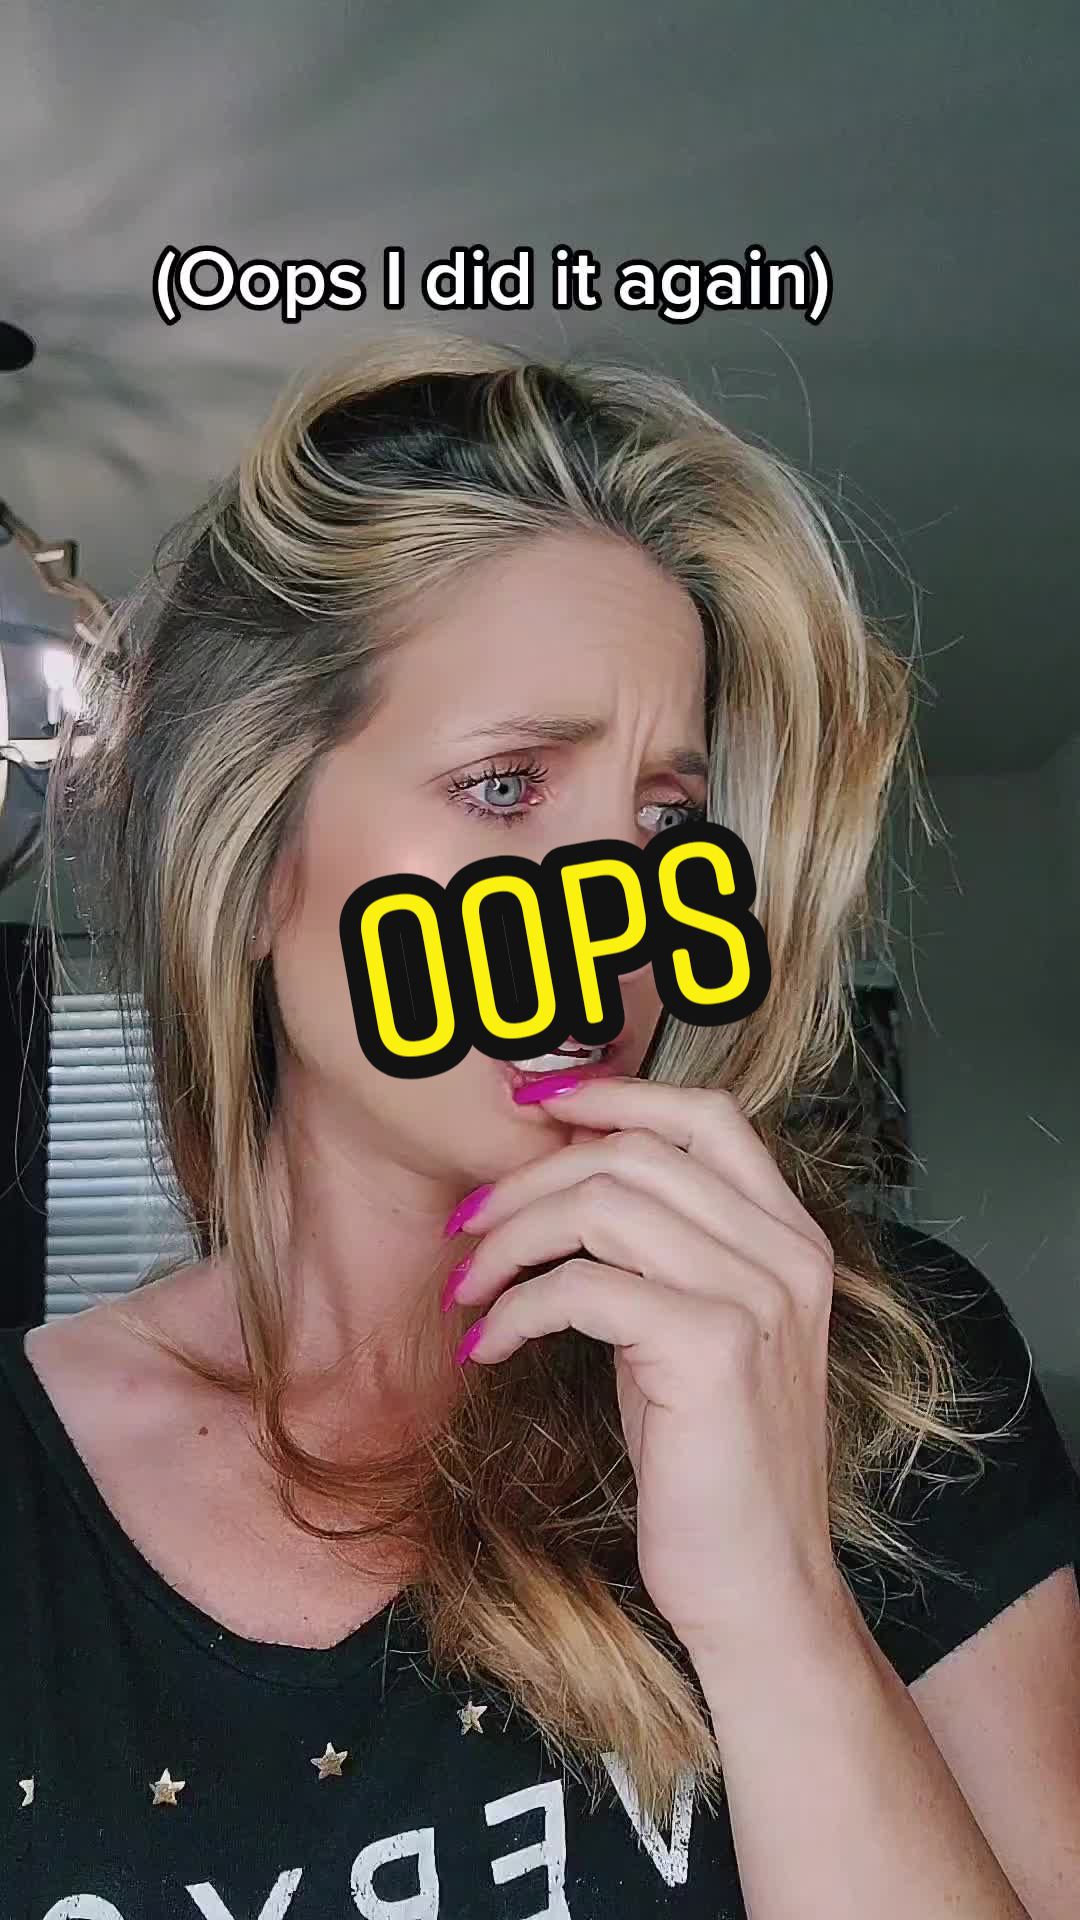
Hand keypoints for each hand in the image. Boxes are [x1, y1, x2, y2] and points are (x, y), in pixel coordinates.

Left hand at [441, 1076, 844, 1664]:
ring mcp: (756, 1296)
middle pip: (632, 1152)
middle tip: (468, 1226)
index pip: (707, 1114)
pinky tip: (492, 1347)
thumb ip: (658, 1253)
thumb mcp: (693, 1332)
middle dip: (529, 1179)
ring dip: (511, 1240)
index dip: (613, 1093)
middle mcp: (785, 1253)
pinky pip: (582, 1286)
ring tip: (470, 1288)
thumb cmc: (711, 1463)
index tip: (531, 1110)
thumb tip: (561, 1185)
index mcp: (789, 1237)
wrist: (759, 1586)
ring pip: (601, 1205)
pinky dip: (517, 1308)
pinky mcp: (712, 1348)